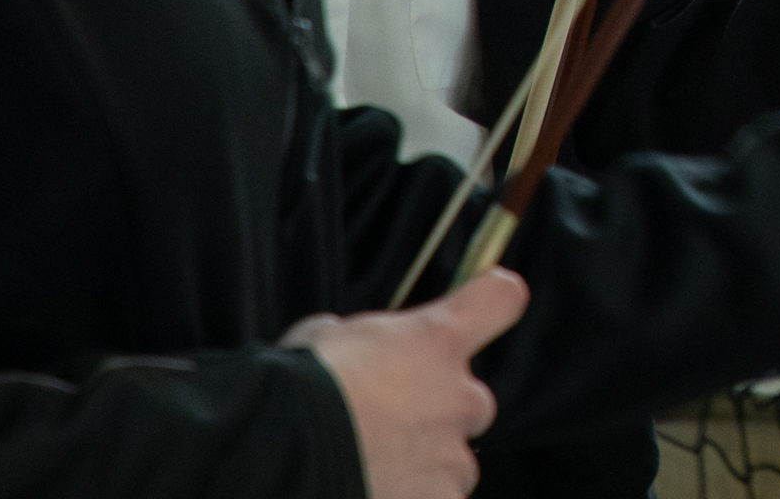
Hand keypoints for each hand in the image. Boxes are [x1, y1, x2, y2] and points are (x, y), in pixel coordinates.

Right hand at [285, 268, 525, 498]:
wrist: (278, 460)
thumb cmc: (292, 394)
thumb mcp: (324, 338)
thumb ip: (362, 341)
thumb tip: (355, 351)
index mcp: (437, 340)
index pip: (501, 299)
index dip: (490, 302)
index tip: (481, 307)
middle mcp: (459, 396)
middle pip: (472, 400)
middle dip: (438, 412)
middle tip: (384, 426)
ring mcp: (452, 458)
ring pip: (453, 461)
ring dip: (423, 465)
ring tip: (368, 470)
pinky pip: (436, 498)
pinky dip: (409, 498)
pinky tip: (368, 493)